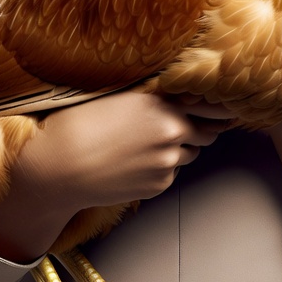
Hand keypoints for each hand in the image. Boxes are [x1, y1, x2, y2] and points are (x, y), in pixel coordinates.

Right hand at [0, 90, 232, 261]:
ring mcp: (167, 162)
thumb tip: (174, 95)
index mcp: (162, 104)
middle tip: (187, 124)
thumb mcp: (119, 96)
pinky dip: (161, 168)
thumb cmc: (79, 124)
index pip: (208, 105)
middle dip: (199, 129)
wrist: (59, 167)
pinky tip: (135, 161)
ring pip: (189, 154)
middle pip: (206, 132)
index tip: (221, 105)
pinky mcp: (158, 185)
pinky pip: (170, 174)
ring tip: (149, 143)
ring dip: (179, 148)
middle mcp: (172, 133)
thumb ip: (153, 96)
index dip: (216, 106)